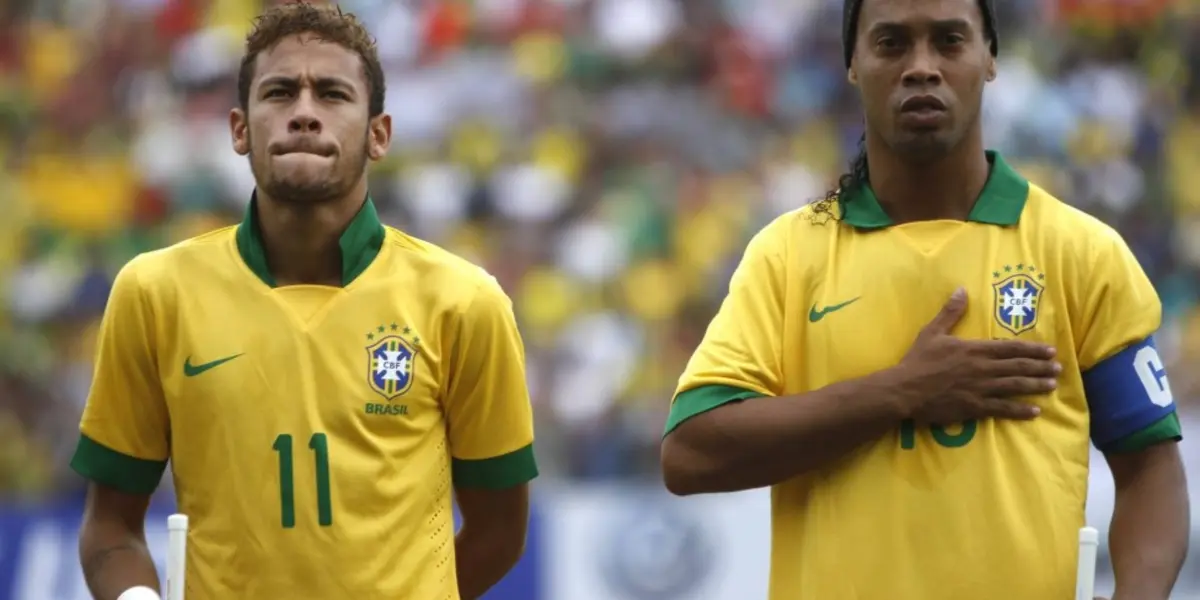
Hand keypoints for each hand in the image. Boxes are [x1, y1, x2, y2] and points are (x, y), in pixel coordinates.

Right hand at [894, 288, 1059, 424]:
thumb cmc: (917, 361)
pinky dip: (1020, 410)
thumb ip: (950, 312)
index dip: (1032, 349)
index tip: (1050, 351)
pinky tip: (1034, 411)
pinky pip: (1002, 408)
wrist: (905, 390)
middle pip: (1018, 367)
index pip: (1010, 348)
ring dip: (1036, 386)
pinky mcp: (975, 407)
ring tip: (1052, 386)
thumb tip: (962, 290)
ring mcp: (980, 389)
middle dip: (1040, 367)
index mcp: (974, 349)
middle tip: (1058, 369)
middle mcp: (983, 368)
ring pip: (1015, 386)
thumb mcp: (932, 332)